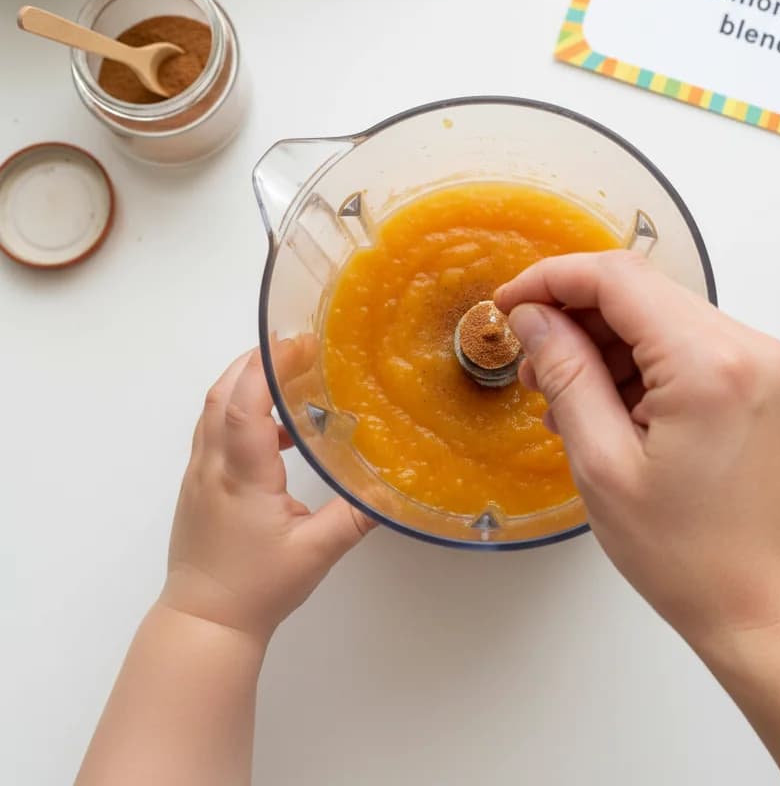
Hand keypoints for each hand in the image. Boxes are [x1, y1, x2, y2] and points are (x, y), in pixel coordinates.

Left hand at [160, 346, 373, 643]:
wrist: (204, 623)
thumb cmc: (259, 588)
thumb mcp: (317, 552)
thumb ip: (356, 514)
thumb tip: (396, 487)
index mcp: (241, 475)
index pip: (245, 404)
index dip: (269, 366)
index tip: (302, 343)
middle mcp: (213, 466)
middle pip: (221, 393)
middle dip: (256, 361)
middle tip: (299, 348)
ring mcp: (199, 475)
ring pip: (212, 410)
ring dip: (245, 382)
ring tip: (289, 376)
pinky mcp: (198, 486)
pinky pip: (214, 432)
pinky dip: (240, 412)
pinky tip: (277, 433)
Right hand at [496, 251, 779, 657]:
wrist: (769, 611)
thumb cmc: (691, 558)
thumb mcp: (603, 465)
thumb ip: (566, 374)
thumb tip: (533, 317)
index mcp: (711, 364)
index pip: (618, 278)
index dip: (552, 279)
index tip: (509, 303)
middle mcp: (750, 347)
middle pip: (641, 292)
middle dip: (575, 317)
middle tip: (531, 365)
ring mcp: (765, 362)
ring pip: (662, 317)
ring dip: (606, 345)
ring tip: (564, 399)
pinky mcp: (766, 381)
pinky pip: (688, 346)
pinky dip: (642, 364)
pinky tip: (608, 408)